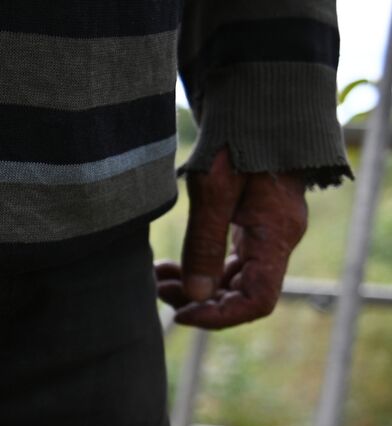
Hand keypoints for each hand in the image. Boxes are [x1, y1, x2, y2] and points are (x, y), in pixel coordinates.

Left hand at [156, 147, 307, 328]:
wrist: (256, 98)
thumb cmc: (237, 137)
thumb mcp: (213, 190)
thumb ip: (204, 244)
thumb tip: (196, 294)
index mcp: (277, 235)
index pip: (258, 301)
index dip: (220, 316)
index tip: (181, 315)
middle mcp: (278, 239)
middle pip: (242, 294)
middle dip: (198, 300)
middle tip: (157, 290)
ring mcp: (268, 232)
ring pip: (232, 280)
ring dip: (194, 286)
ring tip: (157, 279)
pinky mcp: (253, 224)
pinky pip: (228, 261)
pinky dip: (199, 268)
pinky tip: (169, 266)